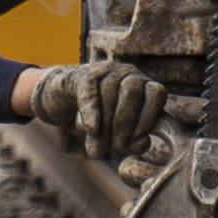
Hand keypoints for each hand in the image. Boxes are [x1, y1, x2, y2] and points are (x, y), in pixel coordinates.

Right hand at [23, 59, 202, 160]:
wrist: (61, 102)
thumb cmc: (96, 120)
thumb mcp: (116, 134)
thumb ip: (132, 141)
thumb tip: (143, 144)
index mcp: (142, 85)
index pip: (157, 93)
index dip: (149, 118)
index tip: (137, 140)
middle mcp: (127, 72)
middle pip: (133, 92)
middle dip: (125, 124)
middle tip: (116, 146)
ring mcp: (104, 71)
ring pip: (109, 93)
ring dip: (104, 126)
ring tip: (96, 146)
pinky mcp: (81, 75)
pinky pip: (90, 92)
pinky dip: (92, 113)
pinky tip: (91, 130)